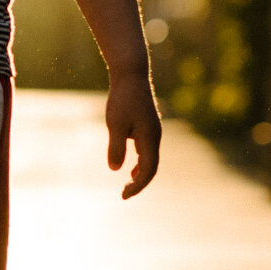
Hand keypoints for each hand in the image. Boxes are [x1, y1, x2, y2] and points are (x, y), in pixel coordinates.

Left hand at [106, 70, 161, 198]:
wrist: (131, 74)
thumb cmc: (122, 98)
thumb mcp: (115, 124)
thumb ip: (116, 147)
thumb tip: (115, 169)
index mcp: (150, 138)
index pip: (148, 170)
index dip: (138, 186)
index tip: (123, 195)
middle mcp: (155, 136)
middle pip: (152, 167)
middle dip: (139, 183)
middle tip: (123, 194)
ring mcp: (153, 130)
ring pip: (150, 158)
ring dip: (140, 173)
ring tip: (128, 184)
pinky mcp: (148, 125)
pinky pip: (147, 150)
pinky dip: (141, 161)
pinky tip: (131, 166)